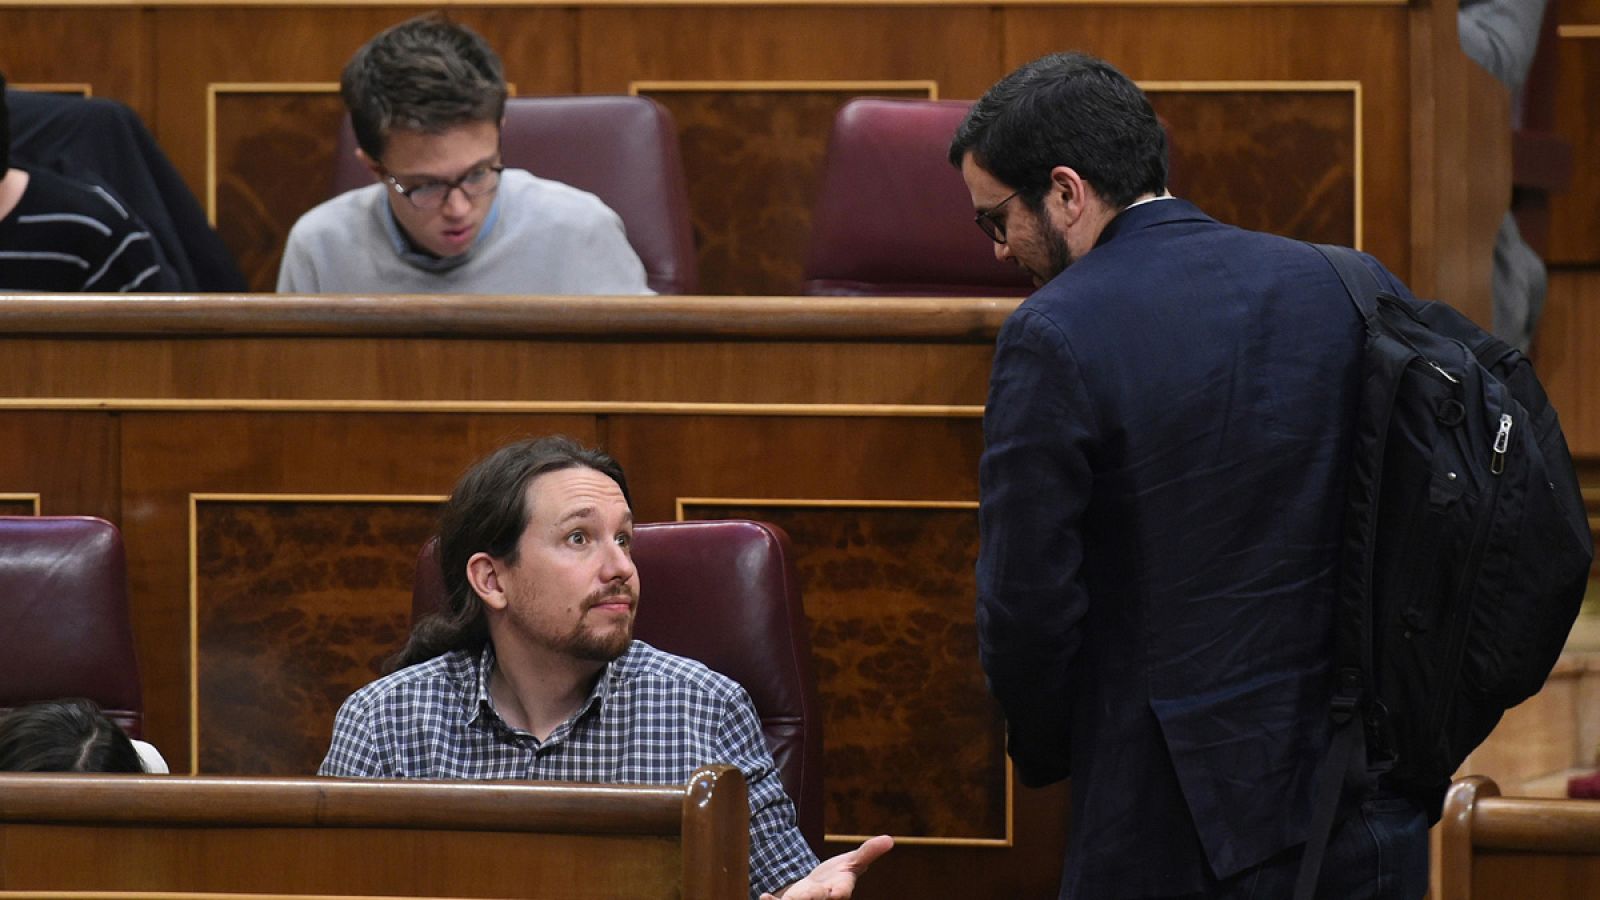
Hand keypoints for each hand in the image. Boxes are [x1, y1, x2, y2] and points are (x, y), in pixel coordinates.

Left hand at [762, 834, 893, 899]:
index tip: (836, 894)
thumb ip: (869, 851)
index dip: (838, 893)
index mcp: (840, 889)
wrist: (821, 885)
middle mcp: (824, 898)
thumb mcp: (854, 861)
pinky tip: (764, 898)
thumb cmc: (840, 873)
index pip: (842, 892)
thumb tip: (890, 839)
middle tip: (800, 899)